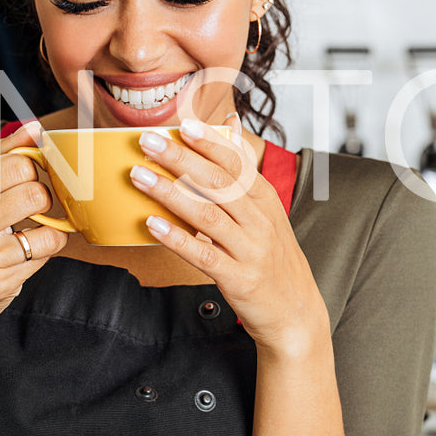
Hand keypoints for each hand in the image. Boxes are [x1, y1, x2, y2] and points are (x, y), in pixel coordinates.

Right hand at [0, 123, 68, 329]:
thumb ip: (1, 159)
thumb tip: (35, 128)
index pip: (17, 164)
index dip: (35, 170)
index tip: (31, 180)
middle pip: (36, 194)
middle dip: (44, 200)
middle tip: (35, 208)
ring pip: (48, 228)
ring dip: (50, 229)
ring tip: (34, 232)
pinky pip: (45, 256)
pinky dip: (46, 252)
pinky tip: (29, 253)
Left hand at [129, 114, 328, 354]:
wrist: (295, 311)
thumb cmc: (272, 256)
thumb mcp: (265, 210)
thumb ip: (243, 168)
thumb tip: (230, 123)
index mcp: (265, 200)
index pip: (236, 163)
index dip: (209, 143)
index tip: (183, 124)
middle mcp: (260, 221)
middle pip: (217, 183)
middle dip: (180, 159)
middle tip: (148, 141)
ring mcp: (250, 250)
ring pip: (207, 215)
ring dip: (170, 193)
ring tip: (140, 176)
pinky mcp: (238, 278)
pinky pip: (203, 255)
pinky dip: (177, 238)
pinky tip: (153, 224)